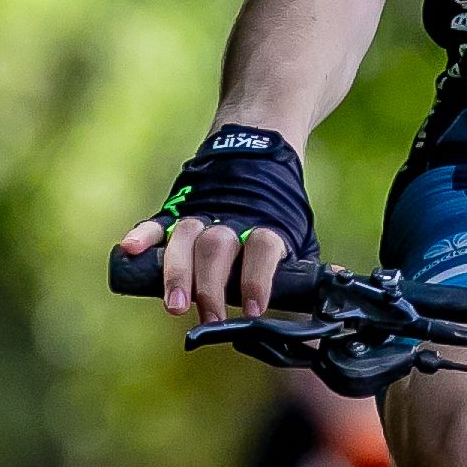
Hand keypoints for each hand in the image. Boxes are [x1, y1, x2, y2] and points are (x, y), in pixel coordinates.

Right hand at [127, 125, 316, 313]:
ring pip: (185, 237)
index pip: (261, 249)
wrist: (256, 147)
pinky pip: (156, 220)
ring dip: (176, 272)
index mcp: (265, 224)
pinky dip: (142, 234)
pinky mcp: (177, 208)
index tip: (255, 310)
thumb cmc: (276, 209)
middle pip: (217, 249)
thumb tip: (337, 284)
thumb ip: (306, 264)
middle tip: (208, 319)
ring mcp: (200, 211)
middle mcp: (230, 218)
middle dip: (210, 287)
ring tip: (173, 305)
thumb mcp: (298, 233)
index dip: (258, 279)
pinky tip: (128, 250)